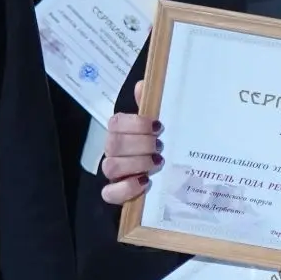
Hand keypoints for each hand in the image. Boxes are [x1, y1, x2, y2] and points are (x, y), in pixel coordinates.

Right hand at [99, 80, 160, 205]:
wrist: (171, 174)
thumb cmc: (161, 144)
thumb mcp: (159, 124)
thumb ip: (150, 104)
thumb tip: (142, 85)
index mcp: (121, 132)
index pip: (116, 123)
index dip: (136, 124)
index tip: (158, 126)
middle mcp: (113, 151)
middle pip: (113, 144)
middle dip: (140, 144)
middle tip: (160, 146)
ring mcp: (113, 173)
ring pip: (110, 166)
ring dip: (136, 163)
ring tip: (157, 162)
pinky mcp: (115, 193)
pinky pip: (109, 193)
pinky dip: (127, 187)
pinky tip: (145, 181)